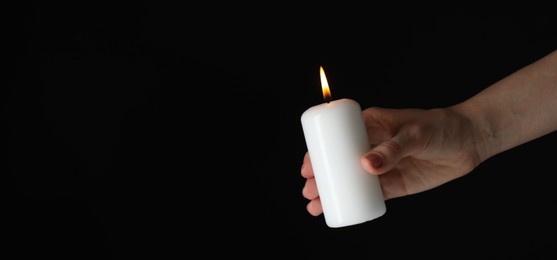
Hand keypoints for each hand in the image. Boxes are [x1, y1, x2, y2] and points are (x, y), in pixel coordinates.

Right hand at [301, 107, 480, 215]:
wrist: (469, 142)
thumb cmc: (439, 127)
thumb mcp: (414, 133)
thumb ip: (392, 148)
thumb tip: (365, 165)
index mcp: (369, 125)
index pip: (335, 138)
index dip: (318, 152)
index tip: (307, 166)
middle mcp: (370, 145)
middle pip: (338, 162)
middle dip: (320, 177)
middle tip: (308, 191)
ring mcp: (381, 165)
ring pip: (349, 181)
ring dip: (331, 193)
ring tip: (315, 206)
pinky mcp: (393, 183)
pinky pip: (369, 194)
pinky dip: (353, 203)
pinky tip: (339, 210)